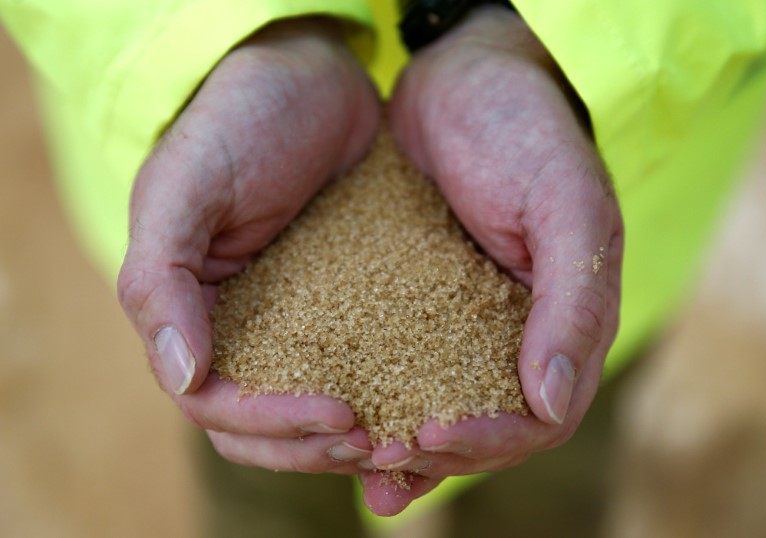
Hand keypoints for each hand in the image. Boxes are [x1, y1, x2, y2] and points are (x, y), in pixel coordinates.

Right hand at [117, 18, 380, 473]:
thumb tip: (180, 376)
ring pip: (318, 410)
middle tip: (383, 442)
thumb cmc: (236, 122)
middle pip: (269, 428)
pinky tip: (430, 400)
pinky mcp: (352, 304)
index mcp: (195, 318)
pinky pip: (367, 365)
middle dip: (318, 446)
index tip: (339, 416)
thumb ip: (162, 281)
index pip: (219, 407)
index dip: (271, 425)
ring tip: (411, 436)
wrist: (308, 77)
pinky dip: (391, 395)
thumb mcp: (184, 189)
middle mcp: (245, 332)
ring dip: (358, 436)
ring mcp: (300, 323)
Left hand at [362, 6, 622, 514]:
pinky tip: (341, 419)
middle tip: (380, 458)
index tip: (432, 434)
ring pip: (441, 406)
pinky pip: (400, 365)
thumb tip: (553, 400)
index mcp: (565, 322)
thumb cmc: (526, 133)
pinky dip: (377, 399)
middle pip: (488, 428)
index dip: (492, 439)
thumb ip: (573, 303)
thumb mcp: (566, 206)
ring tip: (357, 461)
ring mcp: (466, 323)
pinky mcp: (418, 303)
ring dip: (403, 444)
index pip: (541, 417)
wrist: (463, 80)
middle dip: (438, 453)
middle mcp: (518, 335)